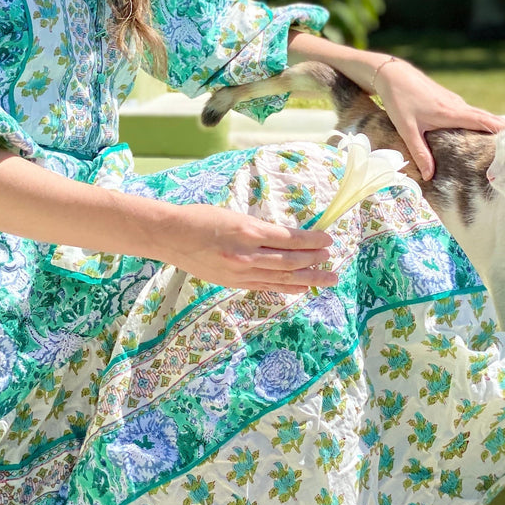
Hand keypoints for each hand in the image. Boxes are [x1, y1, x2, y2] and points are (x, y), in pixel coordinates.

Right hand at [153, 204, 336, 293]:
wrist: (171, 236)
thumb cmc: (201, 218)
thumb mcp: (234, 216)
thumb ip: (259, 229)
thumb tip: (287, 237)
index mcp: (248, 231)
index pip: (289, 238)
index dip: (312, 240)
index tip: (328, 239)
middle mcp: (247, 254)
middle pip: (290, 261)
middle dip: (315, 261)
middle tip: (332, 260)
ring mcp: (241, 272)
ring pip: (282, 277)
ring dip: (308, 277)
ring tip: (328, 278)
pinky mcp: (234, 283)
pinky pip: (266, 286)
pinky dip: (287, 288)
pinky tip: (302, 288)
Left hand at [360, 57, 504, 181]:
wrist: (393, 74)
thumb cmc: (399, 101)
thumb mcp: (407, 129)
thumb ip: (420, 152)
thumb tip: (430, 176)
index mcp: (451, 113)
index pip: (483, 121)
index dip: (500, 130)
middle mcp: (457, 105)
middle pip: (486, 118)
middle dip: (501, 130)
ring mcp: (454, 100)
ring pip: (478, 115)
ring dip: (490, 125)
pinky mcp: (449, 99)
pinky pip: (469, 112)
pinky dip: (478, 120)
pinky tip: (482, 130)